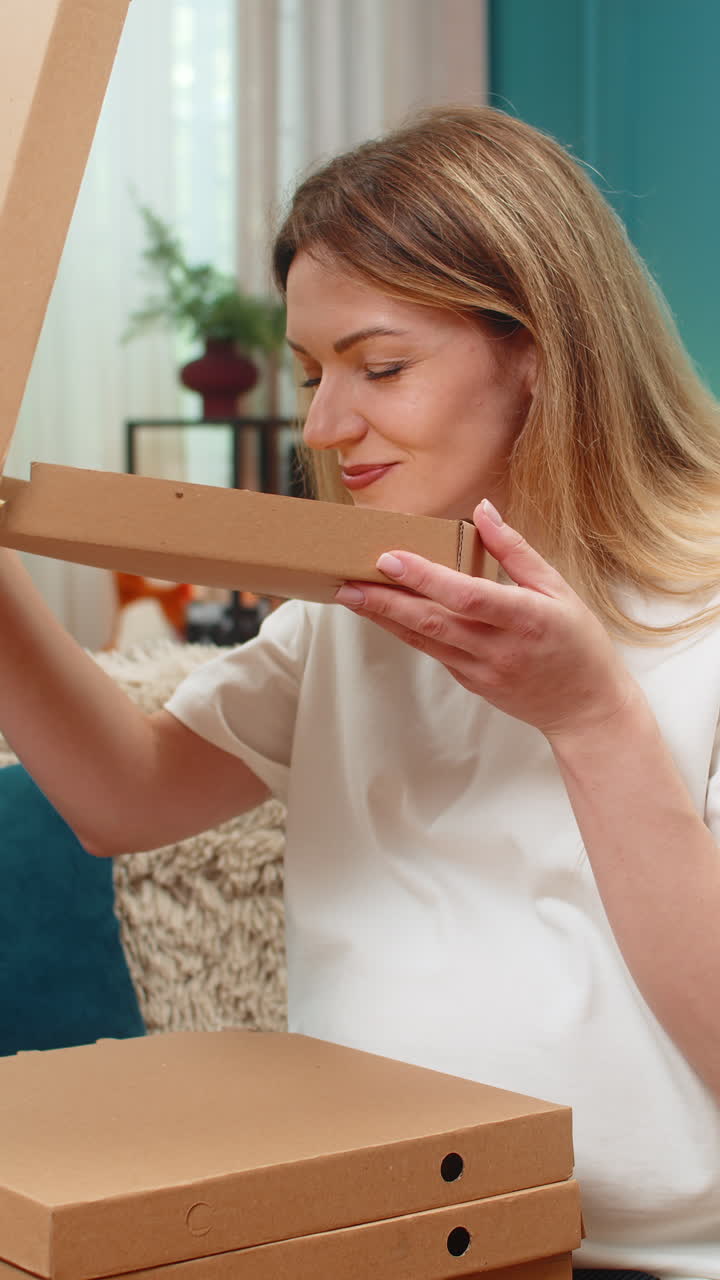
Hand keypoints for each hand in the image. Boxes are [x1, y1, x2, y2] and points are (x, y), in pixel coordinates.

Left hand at [334, 499, 639, 740]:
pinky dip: (407, 632)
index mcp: (525, 618)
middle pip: (432, 622)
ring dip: (385, 618)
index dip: (426, 578)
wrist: (584, 706)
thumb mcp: (558, 589)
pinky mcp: (471, 683)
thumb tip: (483, 511)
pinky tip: (384, 615)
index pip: (466, 596)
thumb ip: (516, 550)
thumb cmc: (577, 642)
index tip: (390, 559)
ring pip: (424, 641)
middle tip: (348, 582)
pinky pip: (434, 653)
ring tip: (352, 596)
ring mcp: (481, 671)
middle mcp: (498, 648)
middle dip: (386, 601)